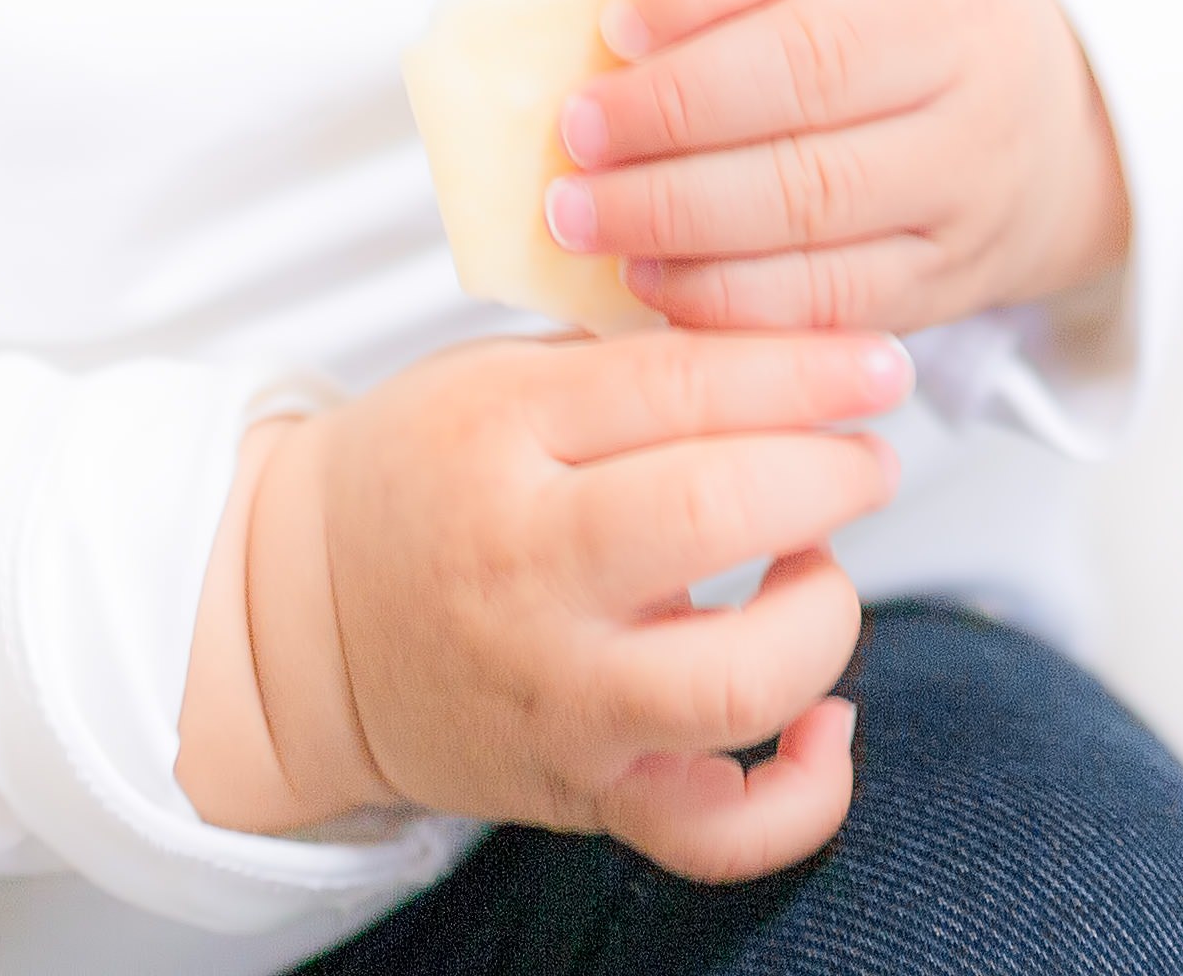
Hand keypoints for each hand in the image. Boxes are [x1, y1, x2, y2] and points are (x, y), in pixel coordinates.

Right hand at [180, 327, 900, 879]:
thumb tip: (801, 347)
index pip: (681, 384)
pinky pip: (719, 834)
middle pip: (715, 513)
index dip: (807, 368)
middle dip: (830, 474)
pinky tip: (824, 721)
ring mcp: (560, 698)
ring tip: (813, 571)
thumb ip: (634, 361)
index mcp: (498, 439)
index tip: (875, 364)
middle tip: (861, 459)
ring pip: (735, 685)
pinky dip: (803, 792)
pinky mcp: (587, 792)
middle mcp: (527, 575)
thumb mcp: (498, 377)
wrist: (308, 628)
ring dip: (821, 616)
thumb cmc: (423, 481)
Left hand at [550, 0, 1131, 335]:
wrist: (1056, 115)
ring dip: (674, 213)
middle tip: (575, 136)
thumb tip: (605, 25)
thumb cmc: (900, 7)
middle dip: (667, 110)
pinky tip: (650, 279)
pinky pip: (829, 295)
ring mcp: (965, 166)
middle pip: (805, 72)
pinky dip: (725, 297)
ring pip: (811, 197)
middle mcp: (961, 42)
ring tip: (583, 215)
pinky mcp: (950, 273)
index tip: (610, 25)